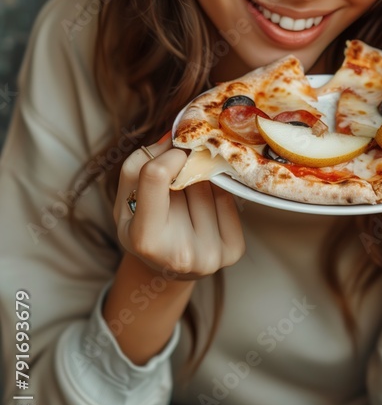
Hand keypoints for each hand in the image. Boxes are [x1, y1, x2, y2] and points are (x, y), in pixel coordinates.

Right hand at [114, 137, 245, 278]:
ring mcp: (210, 255)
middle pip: (191, 180)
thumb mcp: (125, 197)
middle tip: (176, 186)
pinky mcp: (233, 252)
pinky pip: (230, 199)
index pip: (157, 175)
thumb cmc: (141, 225)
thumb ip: (141, 162)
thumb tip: (177, 136)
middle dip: (185, 173)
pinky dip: (218, 195)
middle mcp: (181, 253)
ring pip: (213, 187)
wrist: (165, 269)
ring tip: (187, 202)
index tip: (173, 153)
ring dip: (202, 183)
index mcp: (145, 239)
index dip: (168, 155)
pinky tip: (204, 209)